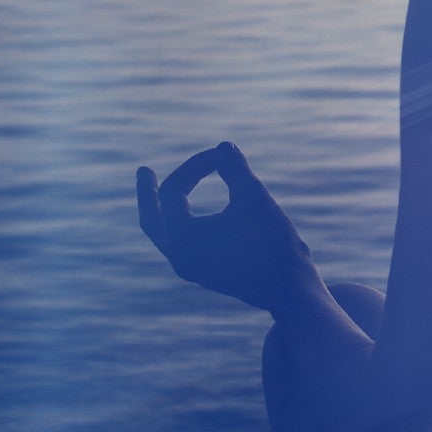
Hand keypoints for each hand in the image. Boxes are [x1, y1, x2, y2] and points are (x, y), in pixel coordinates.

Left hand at [135, 142, 317, 313]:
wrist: (289, 286)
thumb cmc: (272, 240)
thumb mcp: (254, 196)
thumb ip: (235, 169)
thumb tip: (223, 146)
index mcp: (183, 238)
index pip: (174, 191)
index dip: (194, 166)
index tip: (220, 154)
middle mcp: (178, 256)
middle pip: (152, 219)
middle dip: (148, 193)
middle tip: (143, 171)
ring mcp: (189, 267)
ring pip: (164, 233)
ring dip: (163, 208)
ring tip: (158, 189)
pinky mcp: (202, 272)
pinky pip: (178, 243)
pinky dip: (179, 221)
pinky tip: (188, 212)